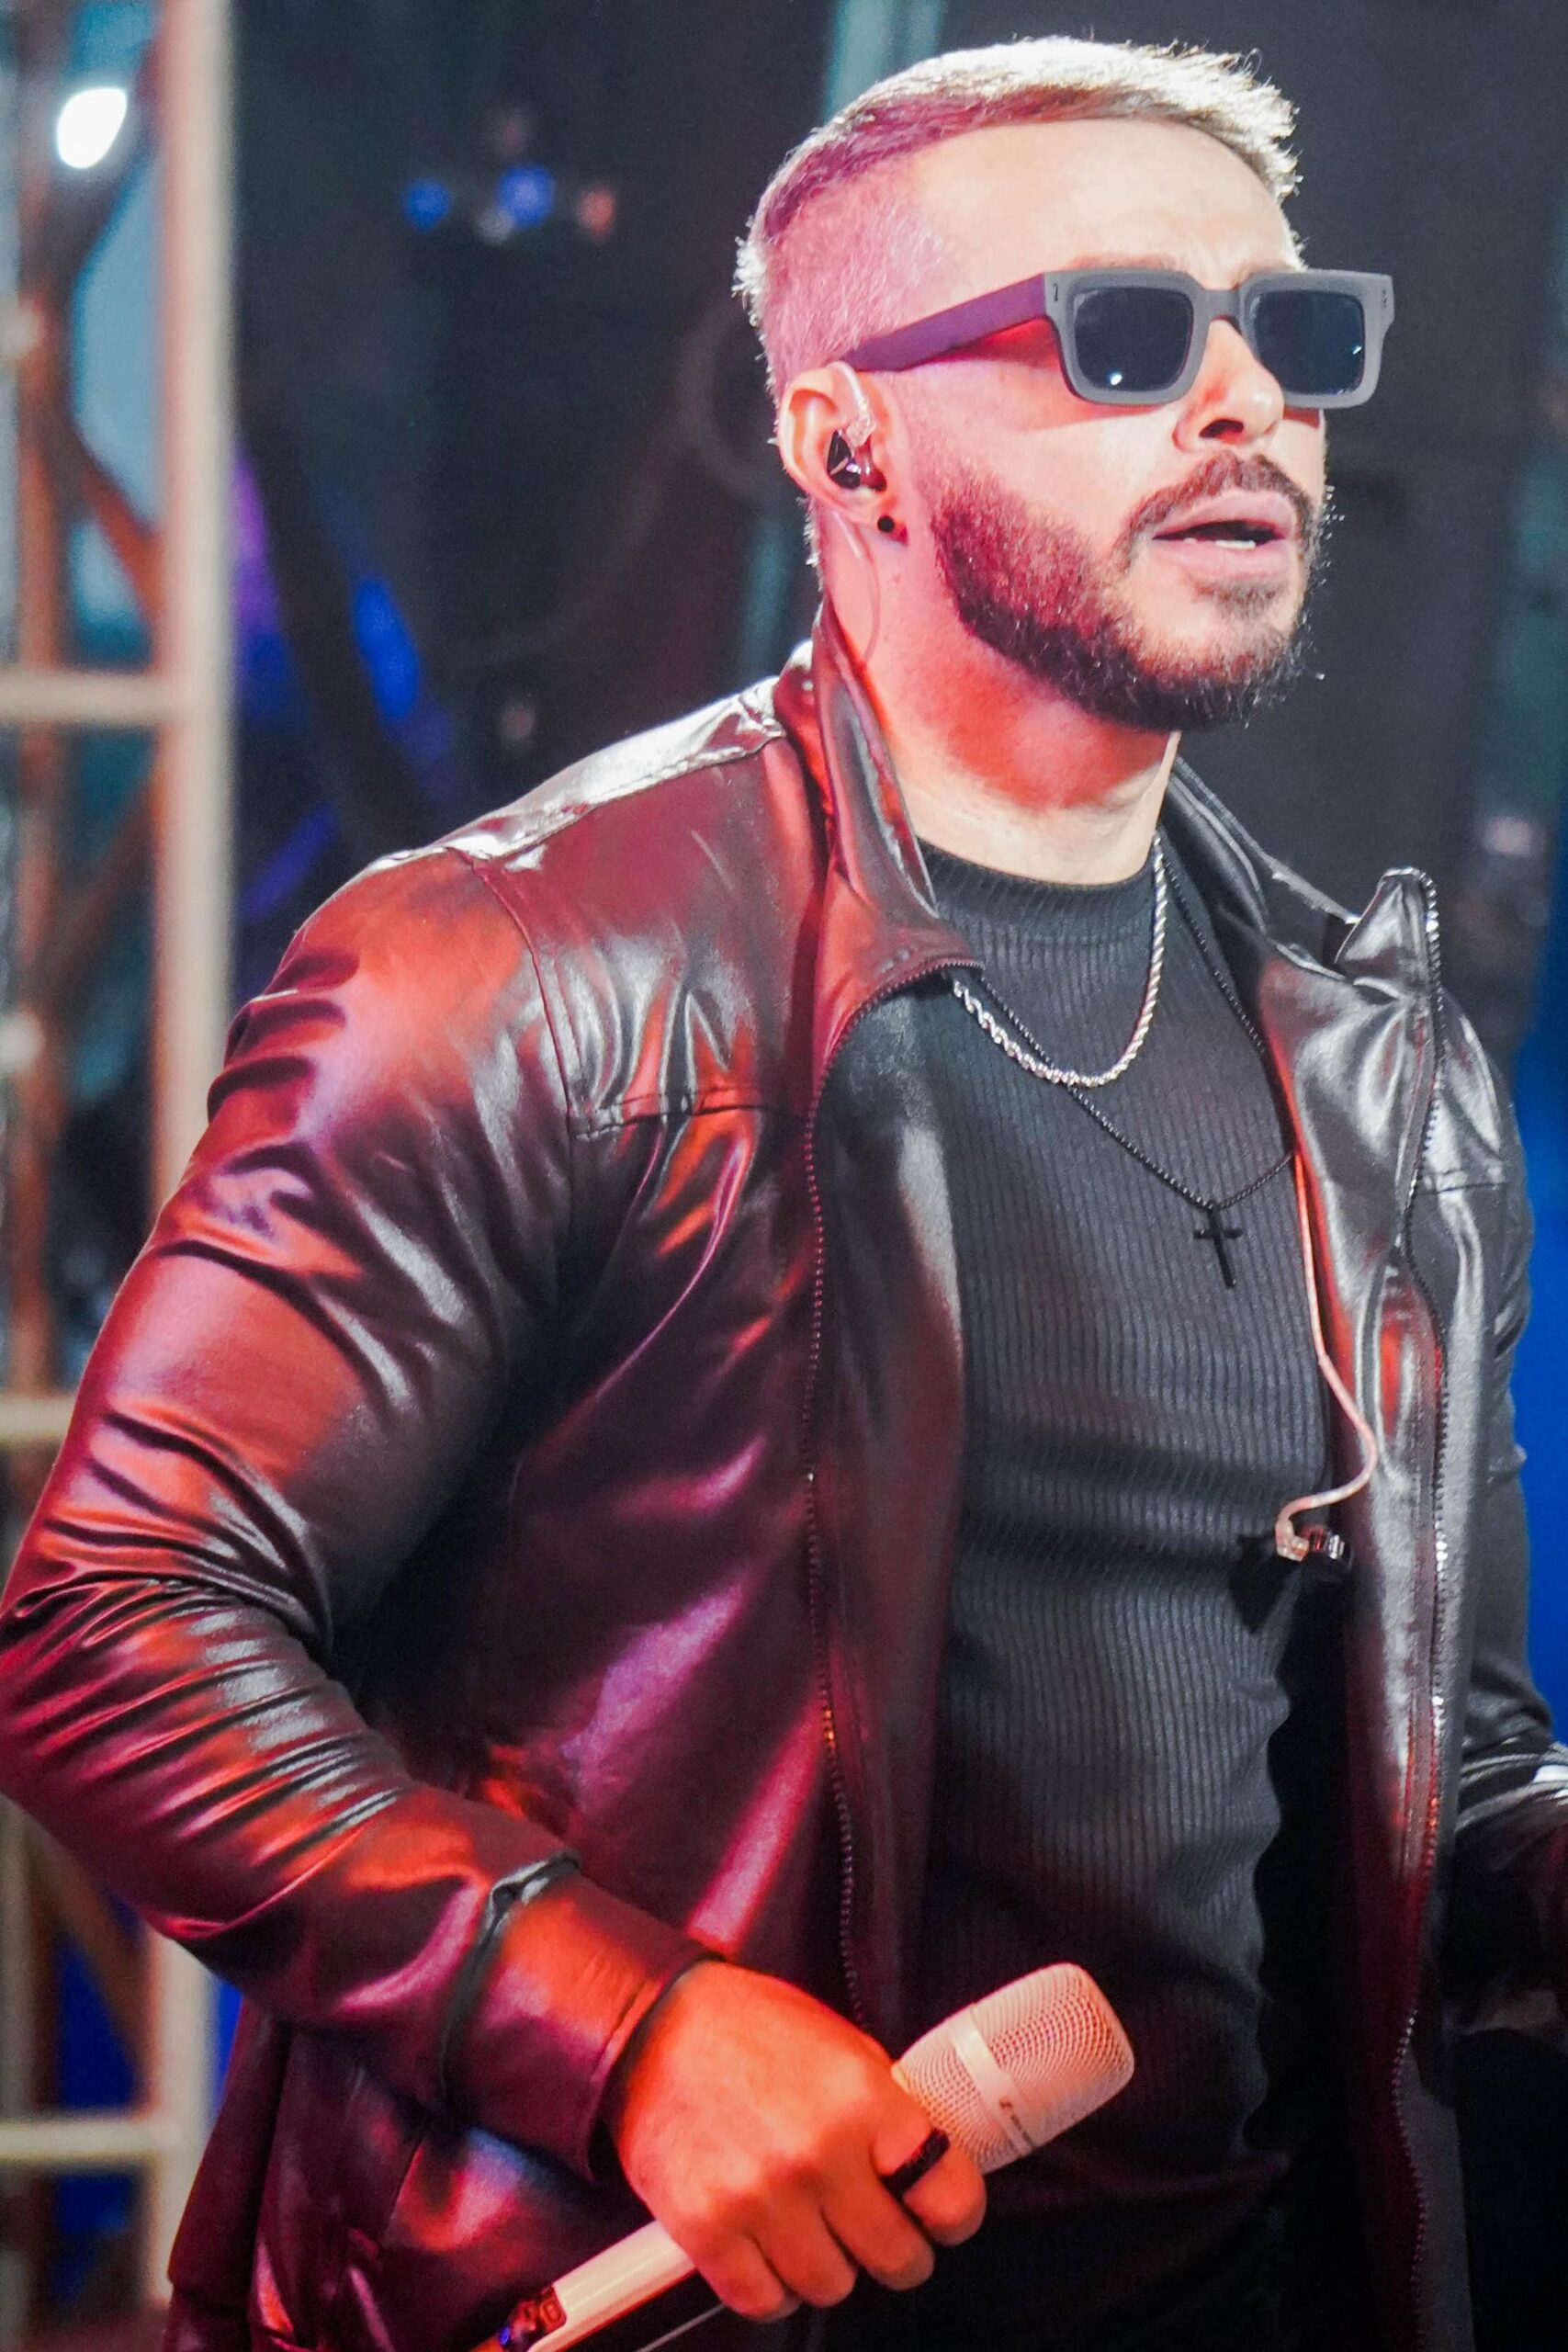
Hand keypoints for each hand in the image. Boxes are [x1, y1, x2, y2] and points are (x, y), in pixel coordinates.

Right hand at [602, 1960, 985, 2323]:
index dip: (955, 2214)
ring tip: (809, 2222)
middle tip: (877, 2226)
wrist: (651, 2028)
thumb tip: (930, 2169)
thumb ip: (887, 2111)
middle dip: (896, 2247)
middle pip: (897, 2258)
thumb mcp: (842, 2045)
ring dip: (828, 2263)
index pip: (949, 2195)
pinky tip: (769, 2242)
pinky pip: (765, 2301)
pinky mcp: (707, 2231)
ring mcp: (759, 2199)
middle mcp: (816, 2155)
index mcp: (861, 2099)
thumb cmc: (749, 2030)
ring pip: (833, 2286)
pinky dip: (772, 2283)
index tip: (942, 2216)